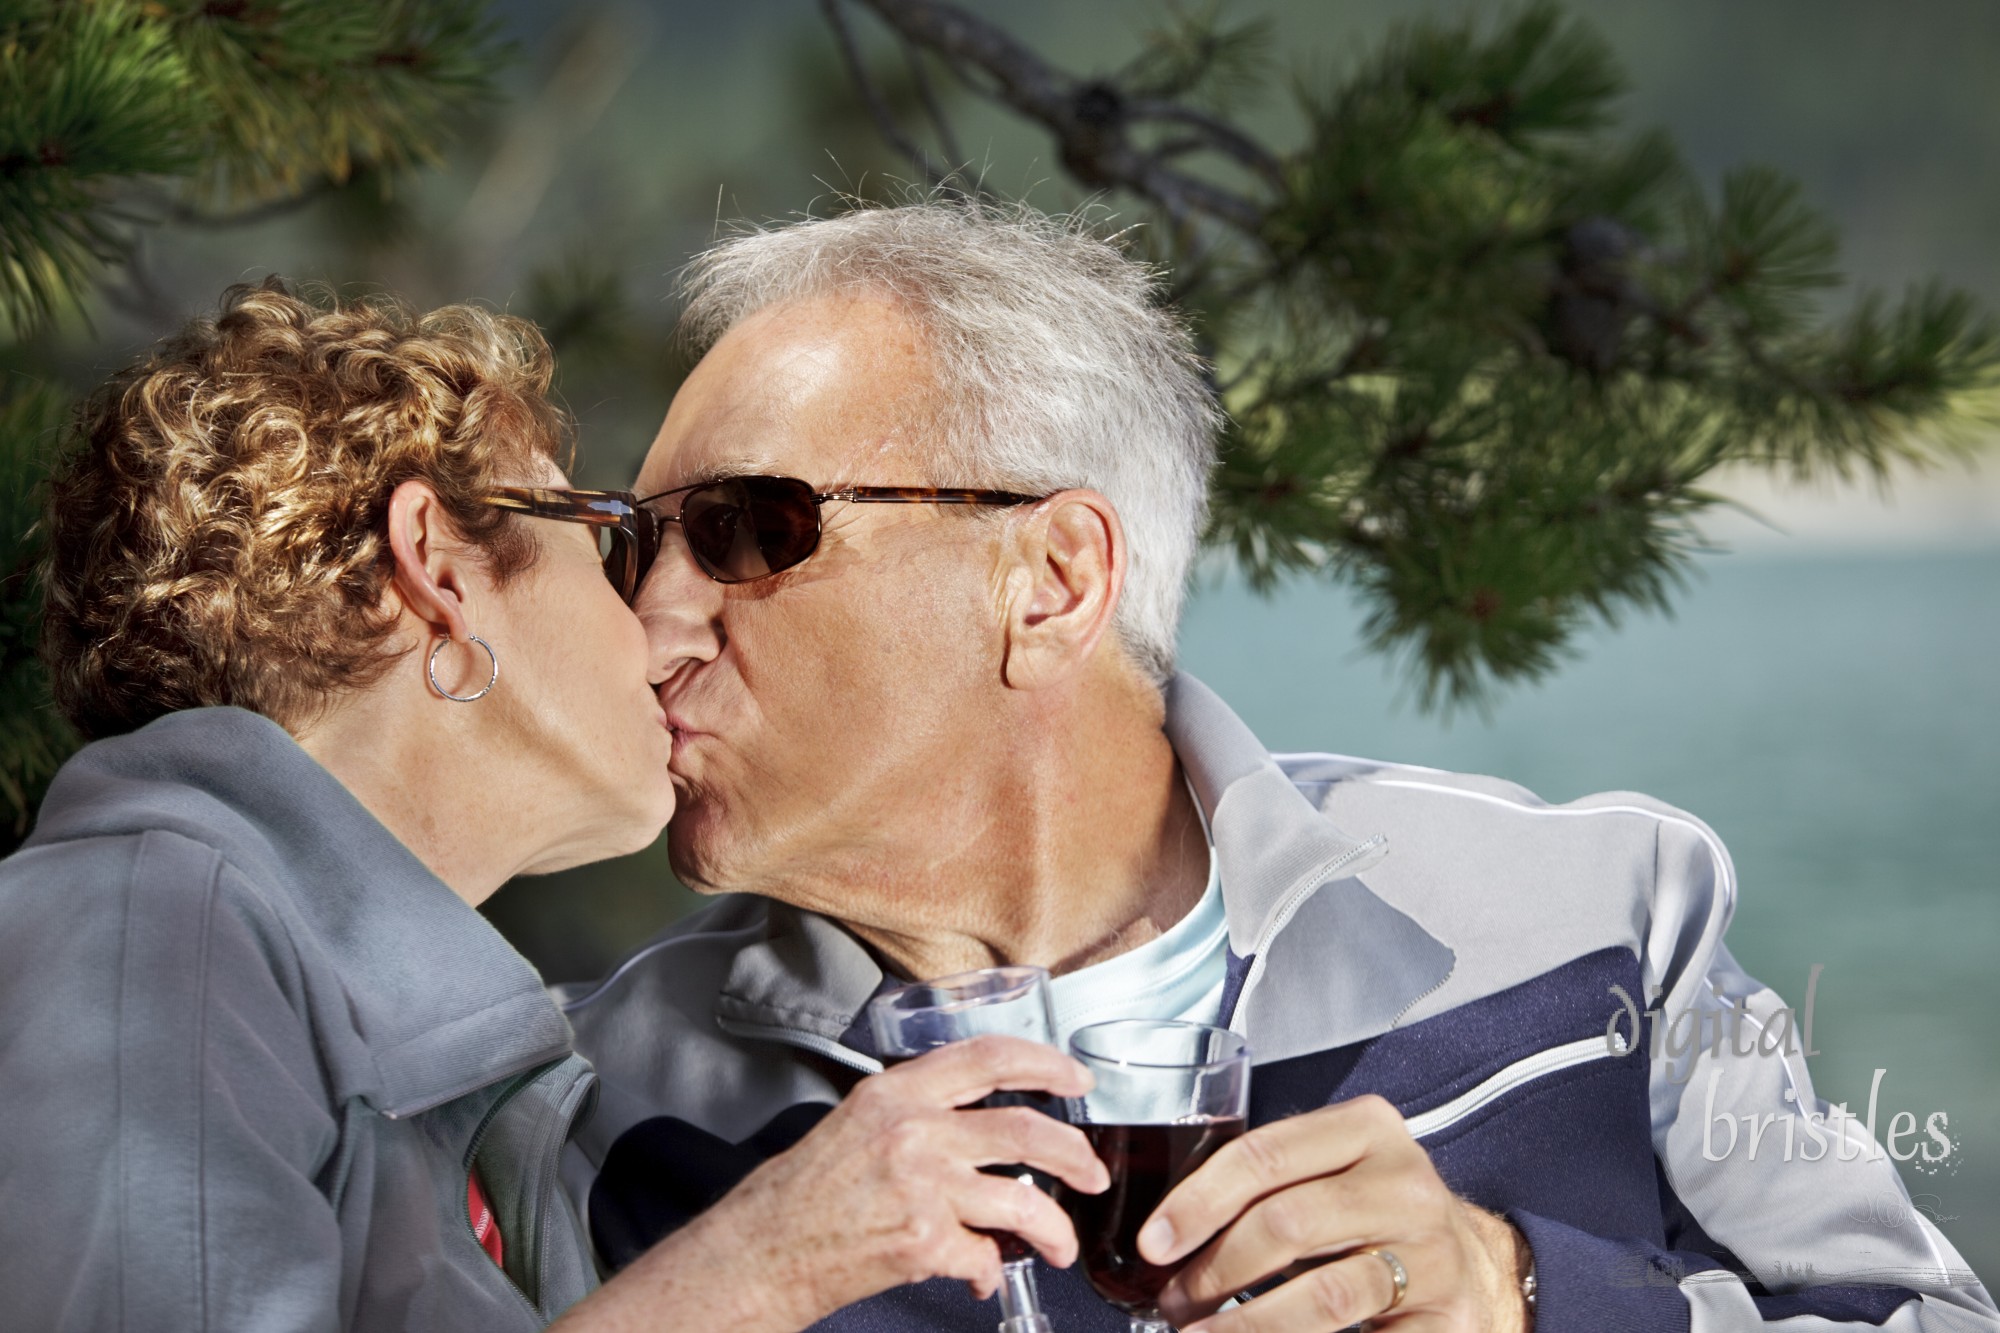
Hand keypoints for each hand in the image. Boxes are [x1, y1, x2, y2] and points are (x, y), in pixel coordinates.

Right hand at [684, 1035, 1109, 1329]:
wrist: (760, 1252)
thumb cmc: (800, 1195)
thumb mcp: (855, 1122)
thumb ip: (915, 1112)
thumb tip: (976, 1124)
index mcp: (896, 1092)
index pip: (988, 1056)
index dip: (1044, 1063)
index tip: (1076, 1078)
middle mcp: (913, 1130)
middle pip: (1024, 1129)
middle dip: (1075, 1154)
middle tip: (1092, 1170)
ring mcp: (921, 1186)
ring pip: (1022, 1200)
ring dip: (1055, 1228)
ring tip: (1061, 1244)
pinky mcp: (922, 1241)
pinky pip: (985, 1255)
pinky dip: (989, 1270)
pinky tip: (981, 1275)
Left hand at [1142, 1095, 1529, 1332]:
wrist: (1473, 1263)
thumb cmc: (1372, 1214)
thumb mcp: (1328, 1173)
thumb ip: (1263, 1184)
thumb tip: (1165, 1235)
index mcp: (1367, 1128)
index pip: (1263, 1156)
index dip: (1197, 1203)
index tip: (1154, 1244)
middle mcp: (1406, 1183)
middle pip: (1286, 1223)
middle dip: (1213, 1272)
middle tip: (1175, 1304)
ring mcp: (1433, 1253)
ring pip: (1323, 1294)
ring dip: (1246, 1326)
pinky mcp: (1448, 1318)